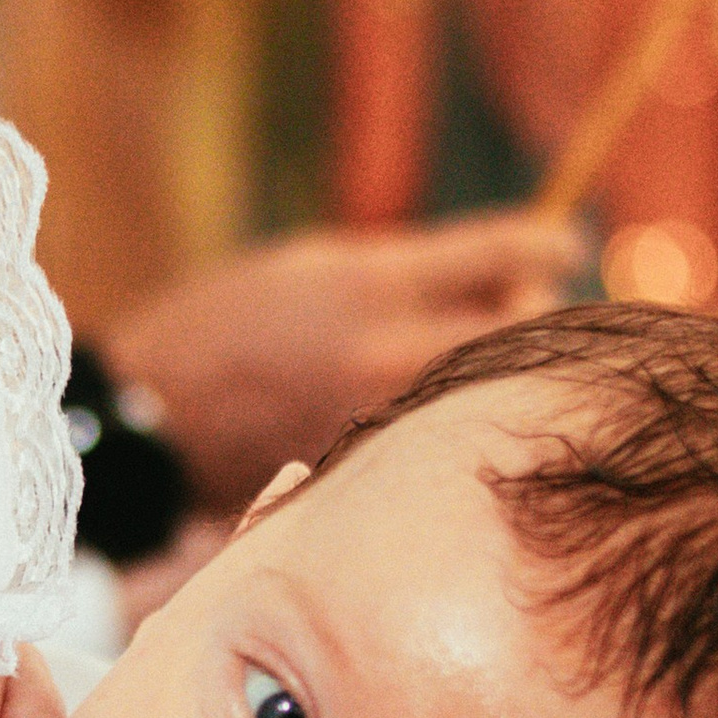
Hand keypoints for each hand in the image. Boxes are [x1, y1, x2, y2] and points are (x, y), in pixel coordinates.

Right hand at [104, 212, 586, 509]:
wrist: (151, 421)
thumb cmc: (226, 325)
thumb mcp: (313, 266)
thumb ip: (409, 269)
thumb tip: (503, 275)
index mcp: (371, 288)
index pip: (503, 258)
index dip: (545, 248)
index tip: (566, 244)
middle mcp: (389, 358)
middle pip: (520, 335)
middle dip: (526, 318)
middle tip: (510, 307)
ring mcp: (389, 423)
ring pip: (484, 390)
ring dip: (488, 371)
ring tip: (436, 364)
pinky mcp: (377, 474)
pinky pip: (439, 437)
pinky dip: (443, 420)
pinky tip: (408, 417)